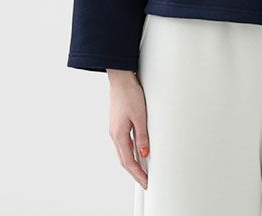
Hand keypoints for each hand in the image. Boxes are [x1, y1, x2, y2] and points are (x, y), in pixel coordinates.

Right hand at [107, 69, 149, 189]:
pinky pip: (124, 144)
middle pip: (125, 160)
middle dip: (135, 173)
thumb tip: (145, 154)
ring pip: (123, 152)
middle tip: (145, 182)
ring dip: (133, 164)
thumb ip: (142, 136)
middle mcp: (115, 134)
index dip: (138, 174)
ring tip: (143, 172)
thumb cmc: (129, 94)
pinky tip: (138, 153)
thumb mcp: (139, 115)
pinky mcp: (118, 124)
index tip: (146, 182)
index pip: (129, 161)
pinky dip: (131, 153)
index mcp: (119, 134)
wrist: (121, 79)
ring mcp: (115, 129)